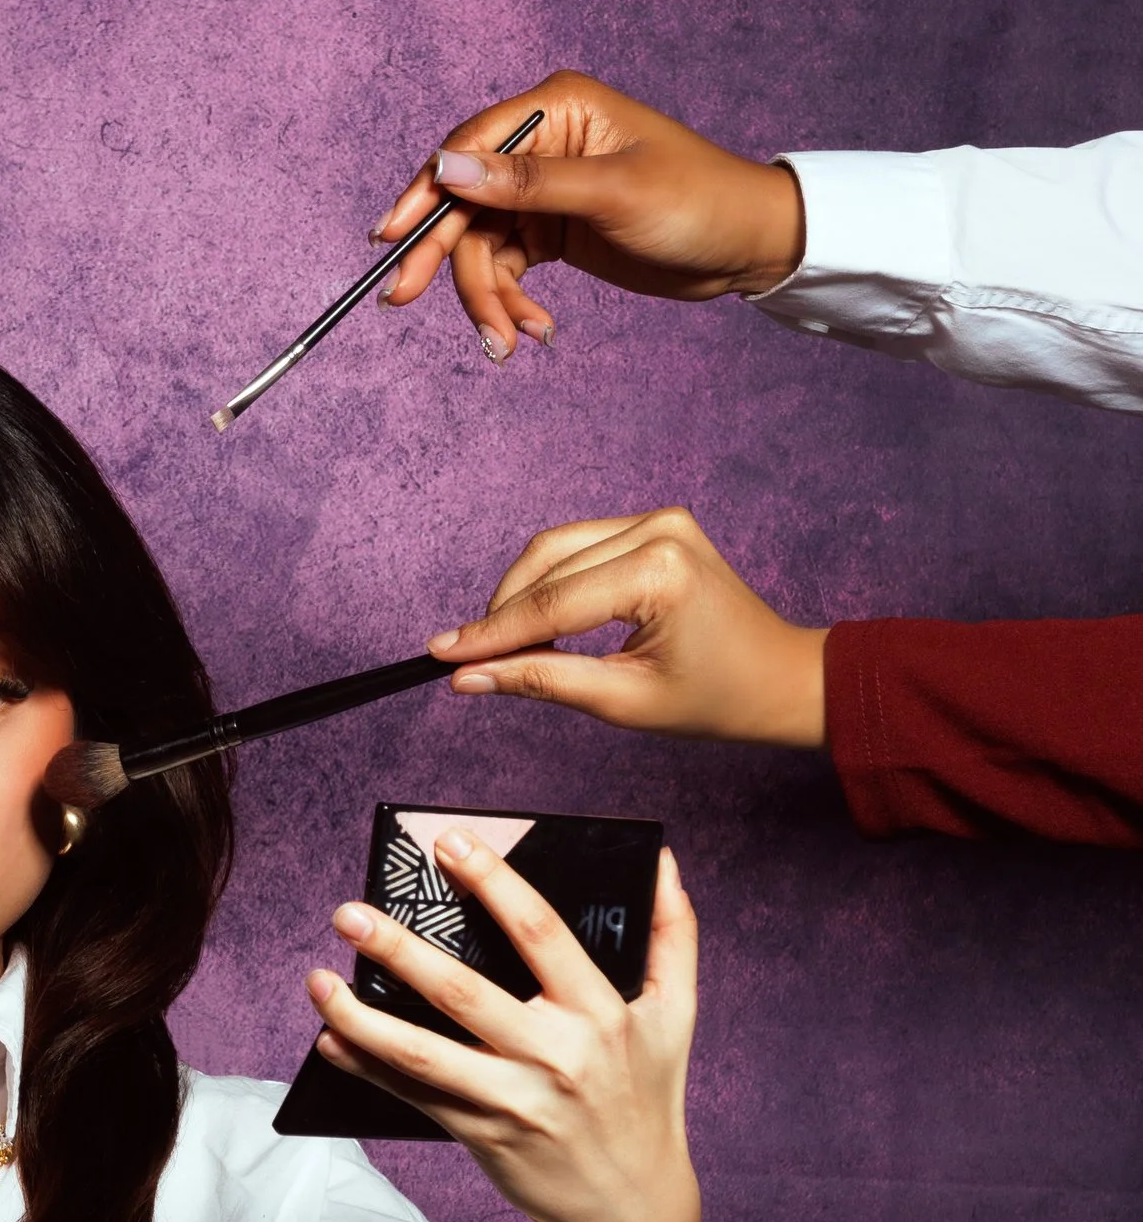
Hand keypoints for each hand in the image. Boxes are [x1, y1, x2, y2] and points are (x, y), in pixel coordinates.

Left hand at [307, 828, 701, 1221]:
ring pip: (424, 1053)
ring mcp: (516, 1102)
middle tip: (349, 911)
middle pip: (465, 992)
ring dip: (361, 1017)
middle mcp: (558, 1056)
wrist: (633, 1210)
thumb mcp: (675, 1019)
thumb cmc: (649, 1101)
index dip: (494, 882)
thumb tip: (661, 860)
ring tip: (317, 980)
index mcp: (602, 1014)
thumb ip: (673, 935)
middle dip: (400, 949)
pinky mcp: (484, 1137)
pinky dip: (367, 1068)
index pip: (541, 933)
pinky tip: (329, 1040)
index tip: (449, 842)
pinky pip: (415, 1096)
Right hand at [371, 72, 806, 356]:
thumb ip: (526, 184)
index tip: (391, 238)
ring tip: (507, 343)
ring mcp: (544, 191)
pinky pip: (509, 268)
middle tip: (403, 300)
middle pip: (465, 202)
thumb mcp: (610, 193)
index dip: (426, 193)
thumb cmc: (696, 200)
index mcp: (555, 109)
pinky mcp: (553, 231)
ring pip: (482, 246)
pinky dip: (513, 303)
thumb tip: (446, 168)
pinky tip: (536, 332)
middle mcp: (541, 144)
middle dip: (443, 258)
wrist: (749, 246)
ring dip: (486, 297)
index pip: (468, 147)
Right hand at [431, 509, 828, 746]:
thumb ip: (541, 680)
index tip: (440, 655)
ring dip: (520, 594)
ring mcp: (659, 520)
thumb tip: (470, 677)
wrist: (780, 679)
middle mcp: (659, 530)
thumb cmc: (719, 697)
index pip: (552, 603)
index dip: (489, 633)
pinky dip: (549, 581)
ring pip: (555, 549)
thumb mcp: (624, 701)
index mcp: (659, 572)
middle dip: (500, 614)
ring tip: (498, 644)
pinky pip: (579, 546)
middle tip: (462, 659)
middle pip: (546, 565)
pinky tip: (536, 619)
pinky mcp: (656, 524)